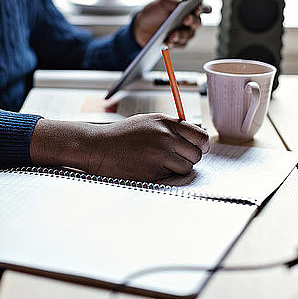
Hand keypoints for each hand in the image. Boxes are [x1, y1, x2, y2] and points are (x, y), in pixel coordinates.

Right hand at [30, 114, 209, 181]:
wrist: (97, 147)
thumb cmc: (122, 136)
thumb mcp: (147, 122)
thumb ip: (170, 128)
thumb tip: (198, 139)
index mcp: (165, 122)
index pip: (199, 135)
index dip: (200, 145)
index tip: (197, 148)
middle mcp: (165, 136)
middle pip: (196, 154)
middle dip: (188, 158)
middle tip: (173, 158)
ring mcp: (160, 154)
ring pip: (186, 167)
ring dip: (177, 168)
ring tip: (159, 162)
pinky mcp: (153, 171)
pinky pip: (171, 177)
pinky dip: (164, 175)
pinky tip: (148, 167)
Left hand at [132, 0, 210, 47]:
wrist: (141, 27)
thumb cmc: (154, 11)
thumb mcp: (162, 2)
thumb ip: (174, 0)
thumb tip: (184, 1)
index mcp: (189, 7)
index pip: (202, 7)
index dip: (203, 8)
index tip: (197, 9)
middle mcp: (190, 21)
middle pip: (197, 22)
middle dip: (192, 21)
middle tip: (185, 20)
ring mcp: (184, 33)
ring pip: (189, 35)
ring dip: (180, 35)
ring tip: (171, 35)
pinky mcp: (178, 43)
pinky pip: (180, 45)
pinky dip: (174, 44)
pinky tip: (167, 42)